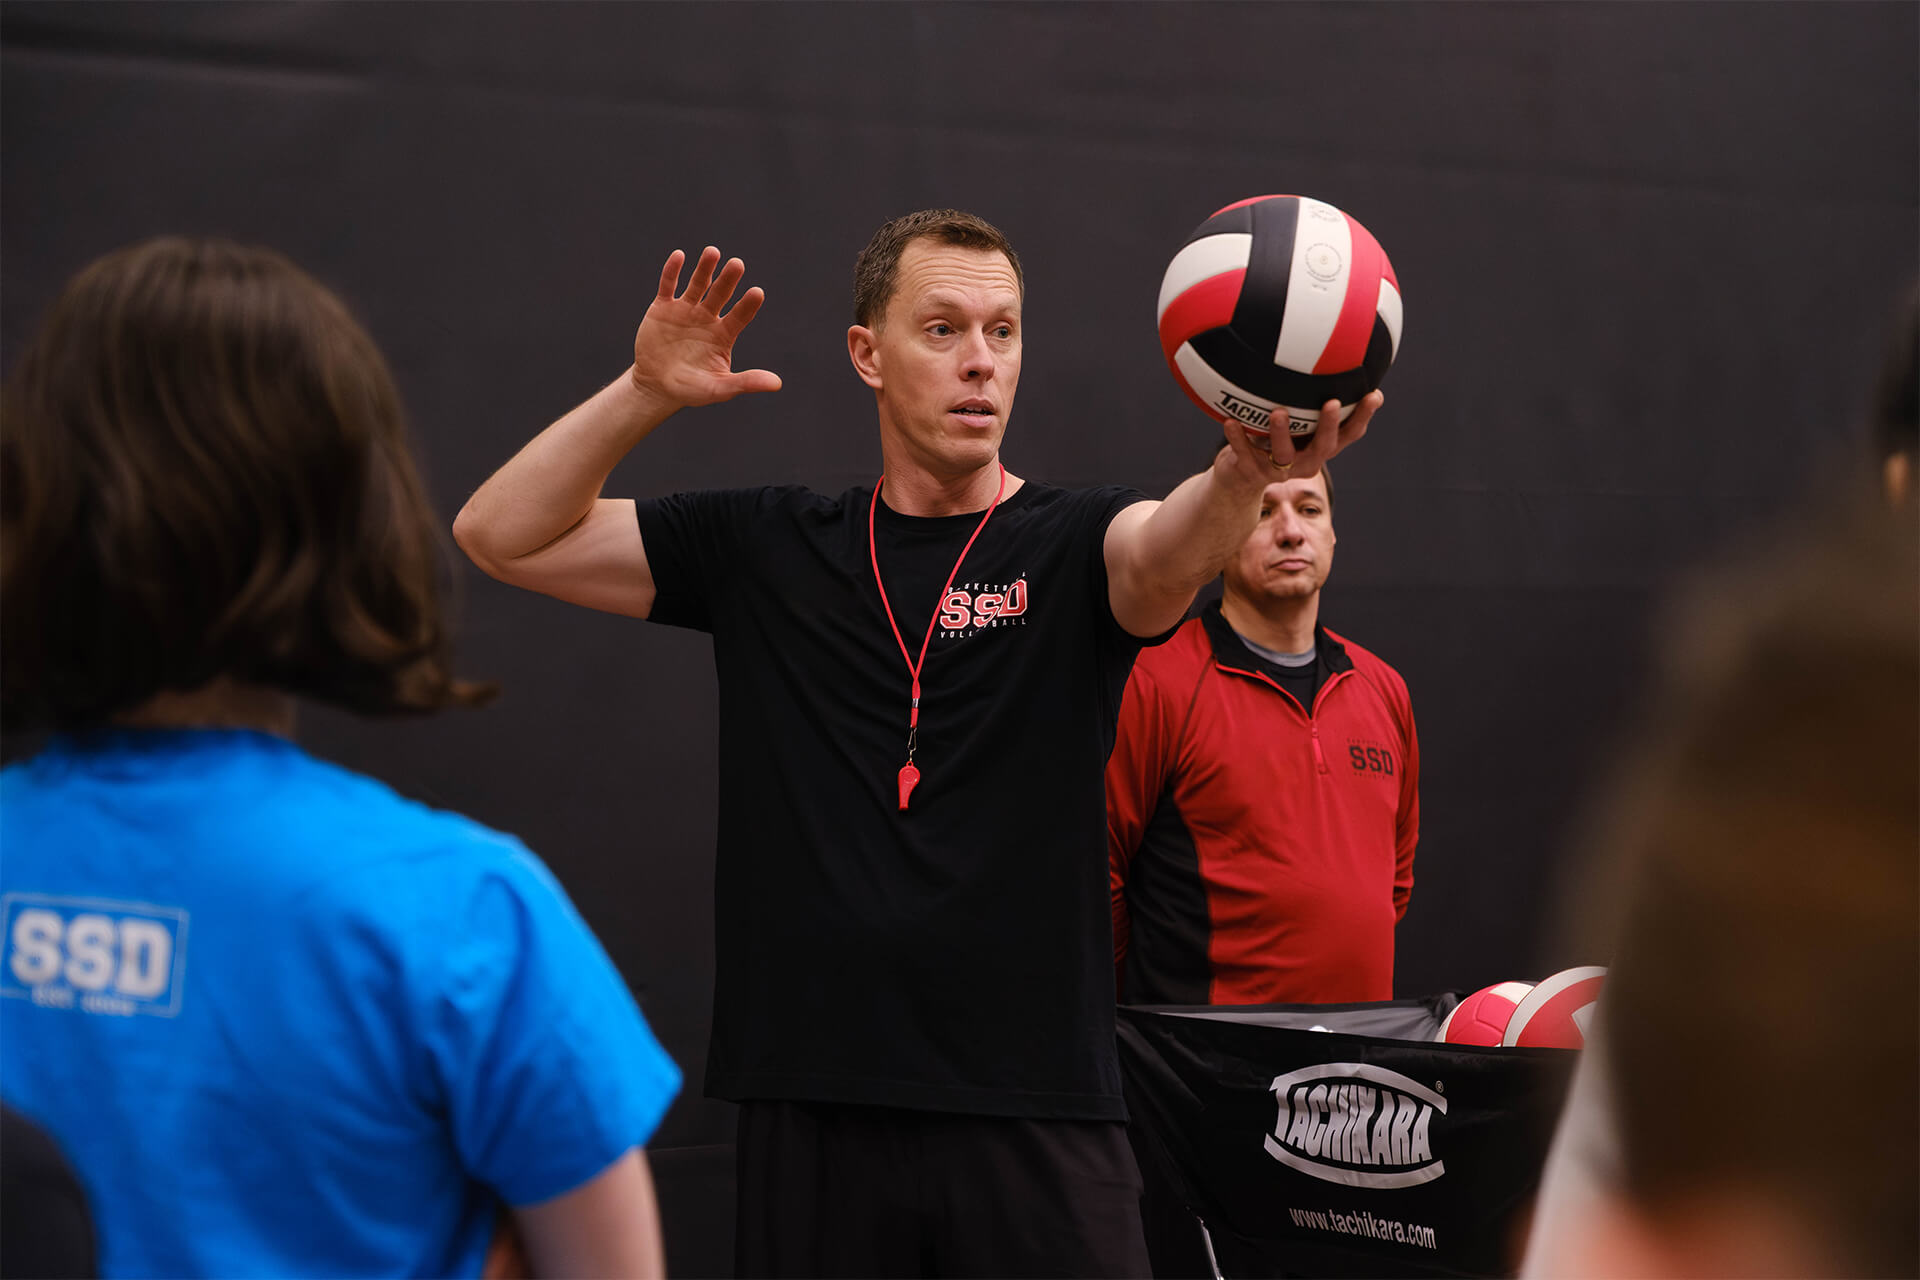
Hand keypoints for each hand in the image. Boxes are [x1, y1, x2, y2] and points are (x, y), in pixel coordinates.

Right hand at [630, 246, 782, 407]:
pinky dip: (672, 271)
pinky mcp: (663, 308)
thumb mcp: (720, 389)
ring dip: (705, 268)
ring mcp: (686, 310)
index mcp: (725, 334)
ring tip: (713, 252)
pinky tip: (679, 256)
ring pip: (698, 284)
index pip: (741, 315)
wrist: (656, 387)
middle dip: (728, 279)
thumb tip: (777, 384)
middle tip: (737, 264)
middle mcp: (708, 317)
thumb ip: (746, 382)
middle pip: (721, 293)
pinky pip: (668, 285)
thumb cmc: (691, 390)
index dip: (748, 304)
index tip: (757, 292)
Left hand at [1211, 390, 1384, 487]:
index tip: (1374, 395)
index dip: (1363, 416)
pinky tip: (1230, 420)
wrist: (1240, 474)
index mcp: (1321, 448)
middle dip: (1330, 425)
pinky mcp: (1252, 472)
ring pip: (1283, 454)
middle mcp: (1306, 462)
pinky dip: (1237, 438)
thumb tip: (1333, 354)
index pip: (1350, 434)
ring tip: (1278, 412)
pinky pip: (1244, 453)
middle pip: (1324, 447)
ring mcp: (1278, 470)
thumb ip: (1312, 399)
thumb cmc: (1275, 439)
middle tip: (1333, 402)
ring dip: (1282, 433)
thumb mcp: (1298, 422)